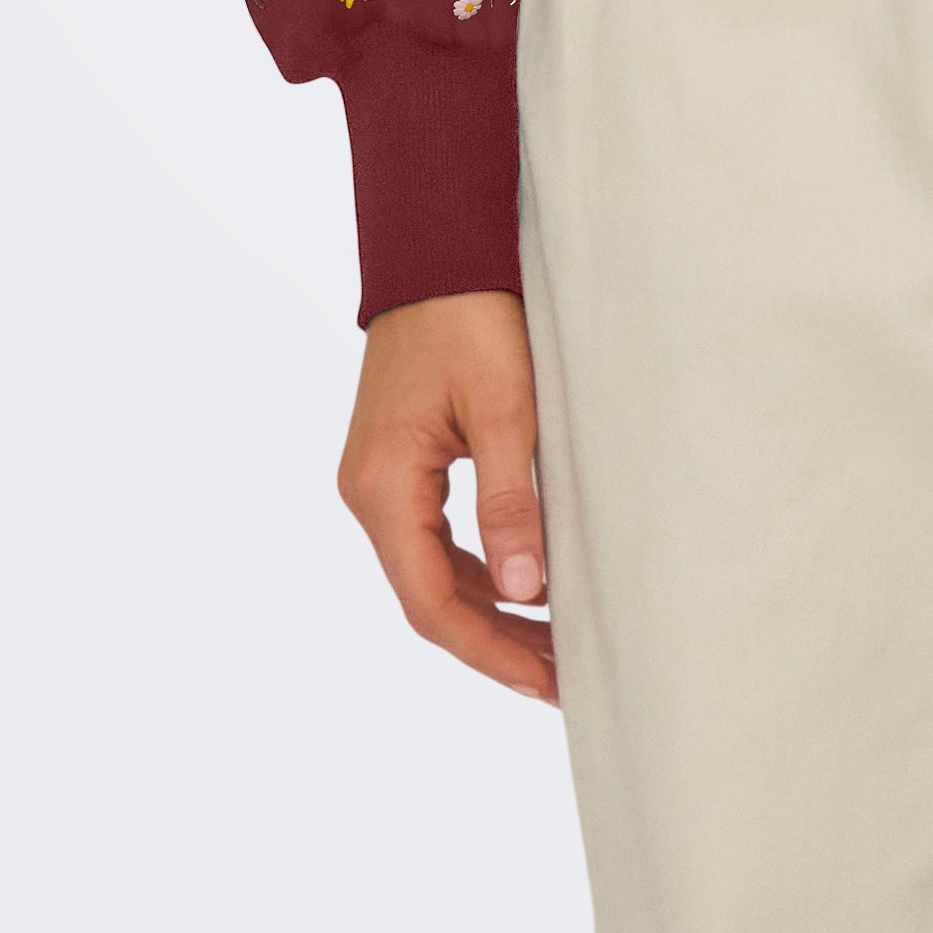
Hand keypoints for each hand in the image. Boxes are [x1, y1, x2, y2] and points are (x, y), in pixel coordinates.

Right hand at [336, 287, 557, 701]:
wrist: (439, 250)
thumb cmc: (473, 318)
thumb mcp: (503, 409)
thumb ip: (511, 502)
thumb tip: (527, 593)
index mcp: (383, 486)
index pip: (431, 601)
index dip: (490, 650)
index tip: (547, 682)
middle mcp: (369, 493)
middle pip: (429, 598)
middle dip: (497, 643)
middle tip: (564, 679)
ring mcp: (381, 480)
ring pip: (432, 573)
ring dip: (491, 612)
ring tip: (555, 648)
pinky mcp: (401, 465)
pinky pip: (436, 540)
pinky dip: (480, 572)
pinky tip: (527, 589)